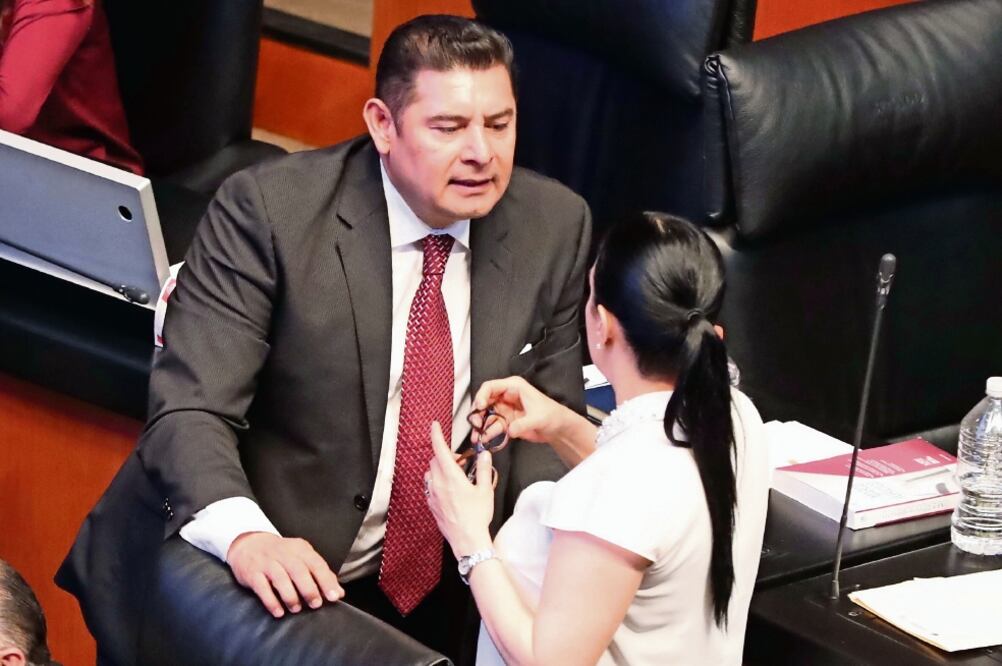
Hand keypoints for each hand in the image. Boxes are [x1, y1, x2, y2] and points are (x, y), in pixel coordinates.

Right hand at [227, 532, 343, 617]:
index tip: (334, 597)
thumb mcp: (301, 558)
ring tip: (297, 608)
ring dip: (290, 596)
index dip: (326, 580)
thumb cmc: (280, 555)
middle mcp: (283, 553)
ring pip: (281, 578)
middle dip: (309, 589)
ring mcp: (267, 562)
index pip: (316, 564)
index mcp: (300, 549)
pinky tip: (278, 612)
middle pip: (299, 570)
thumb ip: (320, 575)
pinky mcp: (252, 572)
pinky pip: (262, 587)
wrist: (248, 544)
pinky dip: (271, 601)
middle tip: (315, 604)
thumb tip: (338, 593)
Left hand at [426, 421, 494, 558]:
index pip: (439, 450)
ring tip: (454, 476)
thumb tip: (485, 455)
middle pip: (434, 461)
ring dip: (439, 469)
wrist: (468, 540)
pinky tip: (448, 490)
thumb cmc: (477, 516)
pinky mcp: (431, 505)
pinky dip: (436, 483)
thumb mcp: (486, 490)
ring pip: (430, 474)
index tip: (434, 425)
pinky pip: (429, 487)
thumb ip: (484, 469)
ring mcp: (432, 495)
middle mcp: (438, 484)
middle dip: (444, 456)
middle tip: (460, 461)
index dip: (436, 435)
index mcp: (451, 477)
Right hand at [472, 376, 571, 443]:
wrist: (558, 428)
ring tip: (478, 438)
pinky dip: (487, 434)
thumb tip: (510, 429)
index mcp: (513, 387)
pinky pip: (492, 428)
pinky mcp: (505, 423)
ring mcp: (504, 410)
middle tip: (476, 425)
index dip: (482, 396)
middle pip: (484, 402)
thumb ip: (523, 424)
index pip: (490, 387)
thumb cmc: (552, 415)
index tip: (479, 407)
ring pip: (486, 416)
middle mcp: (506, 397)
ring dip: (480, 427)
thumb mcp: (538, 418)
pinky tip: (485, 441)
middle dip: (477, 414)